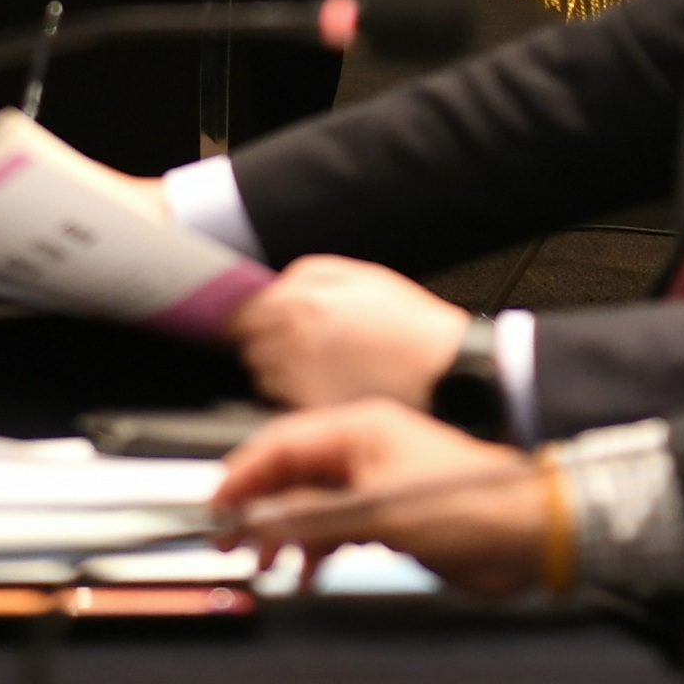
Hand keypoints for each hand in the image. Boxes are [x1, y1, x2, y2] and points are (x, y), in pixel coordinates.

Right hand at [214, 400, 551, 596]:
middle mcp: (362, 451)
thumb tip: (256, 519)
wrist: (525, 534)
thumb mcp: (376, 511)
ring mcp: (374, 483)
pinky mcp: (387, 515)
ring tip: (263, 560)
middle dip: (257, 505)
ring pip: (310, 502)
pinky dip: (315, 547)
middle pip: (290, 473)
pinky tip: (306, 571)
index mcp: (358, 429)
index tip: (215, 505)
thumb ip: (310, 515)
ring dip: (284, 530)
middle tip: (228, 538)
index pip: (280, 443)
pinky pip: (335, 526)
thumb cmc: (466, 505)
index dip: (243, 474)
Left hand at [227, 255, 471, 409]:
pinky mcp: (309, 409)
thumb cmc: (410, 326)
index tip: (257, 320)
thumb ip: (309, 273)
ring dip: (275, 369)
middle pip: (247, 344)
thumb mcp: (363, 276)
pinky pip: (281, 401)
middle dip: (262, 342)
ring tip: (315, 365)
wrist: (441, 373)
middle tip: (294, 343)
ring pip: (261, 374)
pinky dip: (292, 394)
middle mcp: (291, 340)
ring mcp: (298, 378)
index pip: (241, 312)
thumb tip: (273, 285)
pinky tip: (323, 385)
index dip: (249, 316)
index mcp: (301, 302)